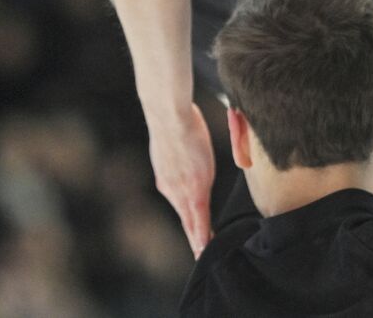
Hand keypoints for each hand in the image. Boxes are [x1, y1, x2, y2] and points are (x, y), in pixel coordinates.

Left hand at [148, 103, 215, 258]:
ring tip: (202, 253)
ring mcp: (182, 191)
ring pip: (191, 222)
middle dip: (191, 235)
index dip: (187, 218)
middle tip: (197, 252)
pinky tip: (204, 247)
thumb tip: (192, 144)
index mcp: (168, 177)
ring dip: (197, 239)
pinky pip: (200, 219)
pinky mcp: (195, 190)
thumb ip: (186, 149)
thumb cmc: (176, 119)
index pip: (180, 202)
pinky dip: (201, 235)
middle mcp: (172, 188)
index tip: (191, 229)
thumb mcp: (177, 139)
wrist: (170, 118)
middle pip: (185, 217)